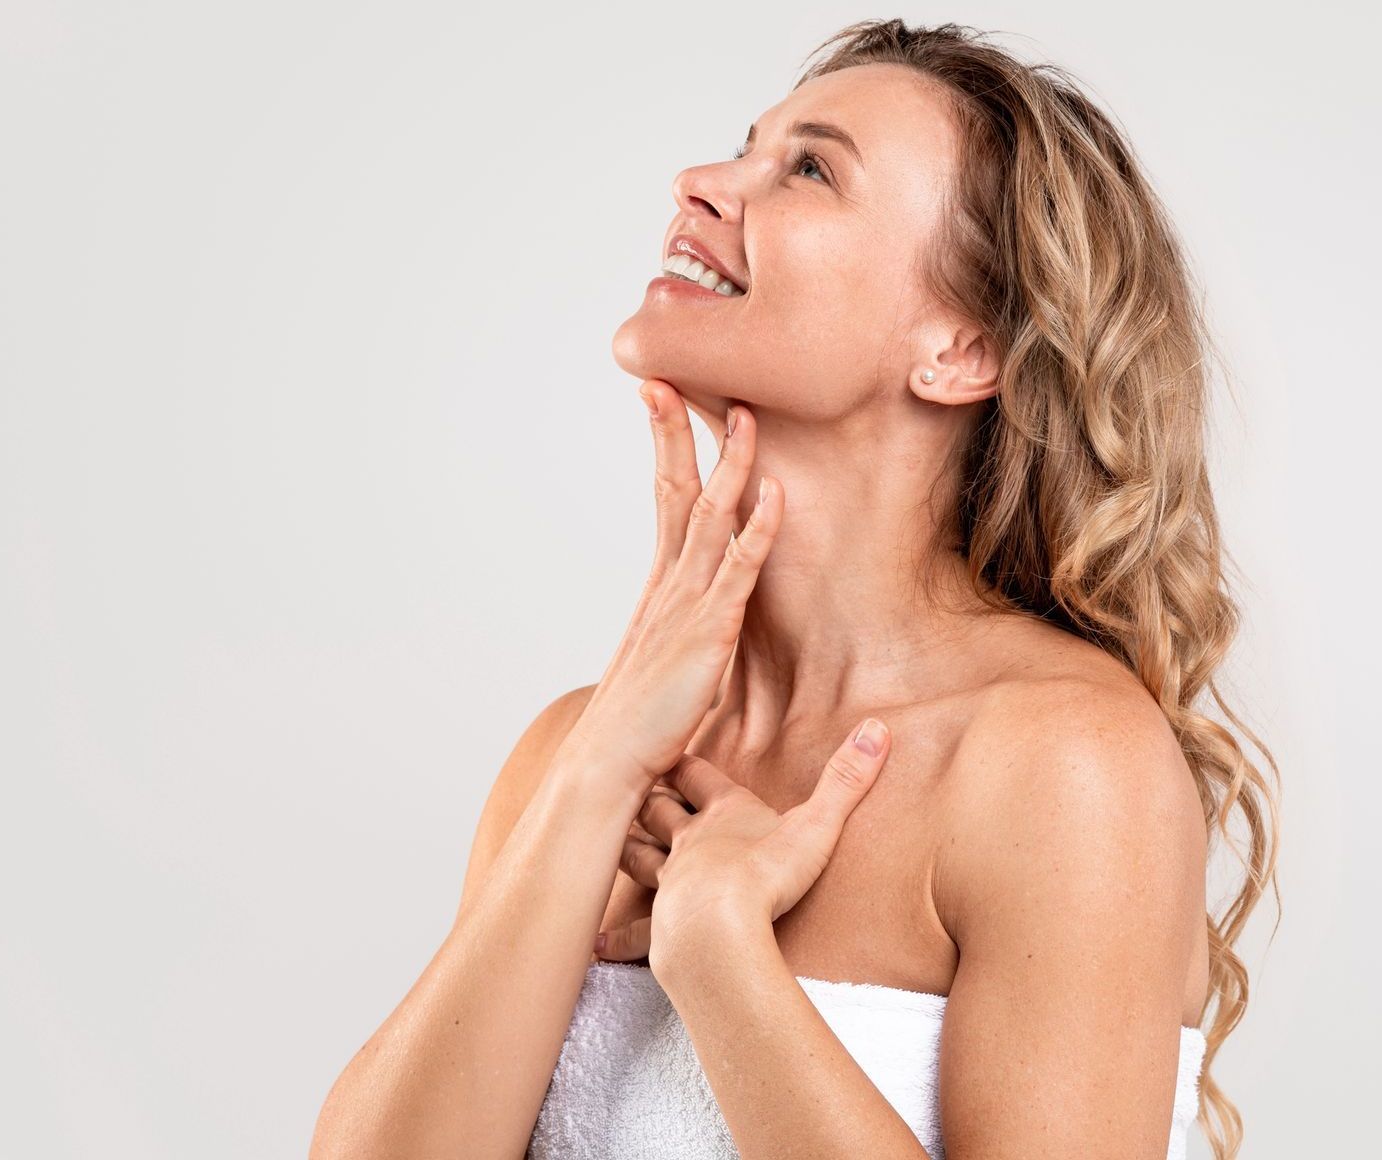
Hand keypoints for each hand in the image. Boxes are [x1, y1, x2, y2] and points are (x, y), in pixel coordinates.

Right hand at [560, 380, 781, 790]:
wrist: (607, 766)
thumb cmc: (634, 728)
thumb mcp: (659, 666)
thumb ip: (675, 637)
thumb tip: (685, 630)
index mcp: (659, 588)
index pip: (662, 498)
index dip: (665, 446)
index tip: (661, 398)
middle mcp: (669, 585)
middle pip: (675, 489)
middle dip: (678, 431)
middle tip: (674, 375)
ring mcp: (688, 604)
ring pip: (711, 516)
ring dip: (732, 464)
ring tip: (745, 415)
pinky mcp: (710, 632)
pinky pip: (739, 569)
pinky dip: (759, 528)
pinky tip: (775, 494)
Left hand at [593, 718, 891, 968]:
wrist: (718, 928)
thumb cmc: (767, 874)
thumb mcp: (817, 824)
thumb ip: (847, 779)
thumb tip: (879, 728)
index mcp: (723, 813)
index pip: (698, 774)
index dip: (686, 759)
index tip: (671, 742)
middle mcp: (689, 842)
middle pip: (659, 809)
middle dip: (647, 796)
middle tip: (632, 783)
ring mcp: (670, 883)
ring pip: (639, 857)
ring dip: (627, 847)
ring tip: (613, 839)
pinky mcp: (662, 926)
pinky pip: (637, 930)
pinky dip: (617, 934)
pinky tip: (597, 940)